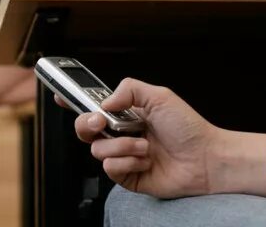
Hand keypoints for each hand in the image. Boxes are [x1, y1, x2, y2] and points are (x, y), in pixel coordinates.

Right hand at [71, 78, 218, 198]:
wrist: (206, 159)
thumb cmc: (189, 128)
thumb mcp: (159, 96)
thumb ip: (129, 89)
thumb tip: (105, 102)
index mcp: (125, 114)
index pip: (93, 106)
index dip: (73, 101)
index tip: (60, 94)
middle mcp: (121, 135)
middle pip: (84, 129)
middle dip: (86, 123)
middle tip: (101, 122)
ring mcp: (123, 156)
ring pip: (97, 150)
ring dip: (121, 146)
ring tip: (145, 146)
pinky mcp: (127, 176)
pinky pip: (110, 169)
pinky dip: (128, 163)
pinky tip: (145, 161)